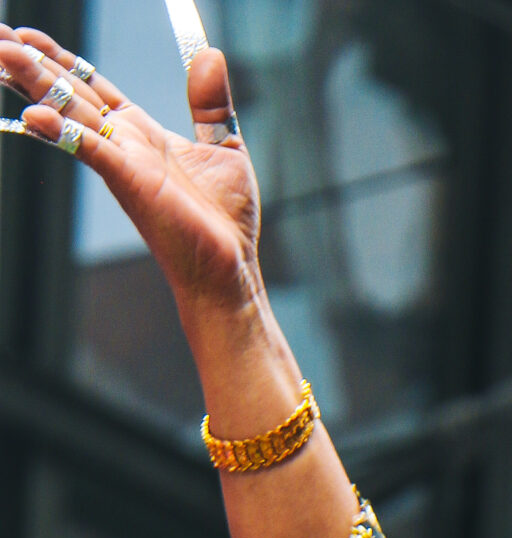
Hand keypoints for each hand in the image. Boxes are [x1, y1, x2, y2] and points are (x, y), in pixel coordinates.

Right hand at [0, 28, 258, 314]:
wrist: (230, 269)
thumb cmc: (225, 221)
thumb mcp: (224, 145)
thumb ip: (211, 102)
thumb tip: (210, 54)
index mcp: (140, 133)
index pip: (90, 86)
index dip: (60, 59)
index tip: (30, 35)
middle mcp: (124, 144)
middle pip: (69, 93)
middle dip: (32, 64)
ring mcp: (124, 162)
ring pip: (71, 112)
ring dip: (35, 83)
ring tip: (1, 53)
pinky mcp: (132, 181)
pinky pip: (92, 149)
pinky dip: (64, 131)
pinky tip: (33, 115)